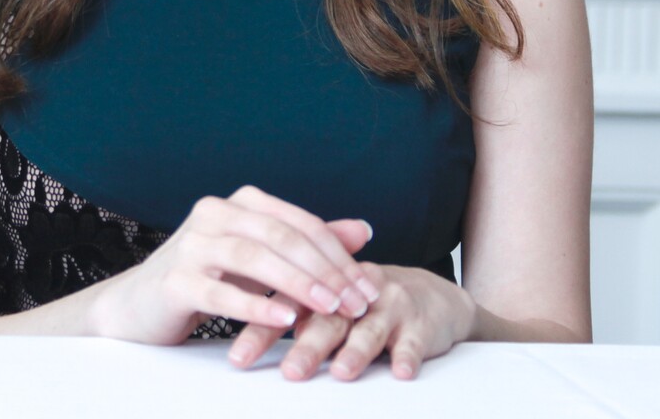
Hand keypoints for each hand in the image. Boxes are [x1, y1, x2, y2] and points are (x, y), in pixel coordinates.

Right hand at [88, 185, 379, 345]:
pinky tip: (283, 321)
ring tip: (329, 308)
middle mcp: (215, 213)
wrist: (140, 307)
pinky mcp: (175, 279)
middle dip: (325, 270)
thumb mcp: (262, 260)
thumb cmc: (209, 280)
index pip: (301, 223)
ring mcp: (192, 244)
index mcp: (240, 202)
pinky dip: (255, 306)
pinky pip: (221, 291)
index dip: (339, 254)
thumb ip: (308, 244)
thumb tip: (364, 230)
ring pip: (254, 258)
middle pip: (281, 236)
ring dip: (297, 284)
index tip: (366, 287)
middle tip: (356, 302)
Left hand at [226, 262, 475, 381]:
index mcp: (322, 285)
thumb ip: (286, 311)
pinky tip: (401, 371)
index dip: (262, 329)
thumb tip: (229, 325)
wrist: (430, 297)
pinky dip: (407, 355)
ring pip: (369, 329)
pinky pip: (413, 340)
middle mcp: (352, 292)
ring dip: (356, 352)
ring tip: (341, 374)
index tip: (238, 359)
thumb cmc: (364, 305)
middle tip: (290, 373)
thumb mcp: (325, 302)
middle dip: (308, 347)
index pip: (286, 304)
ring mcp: (388, 304)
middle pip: (326, 318)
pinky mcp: (419, 321)